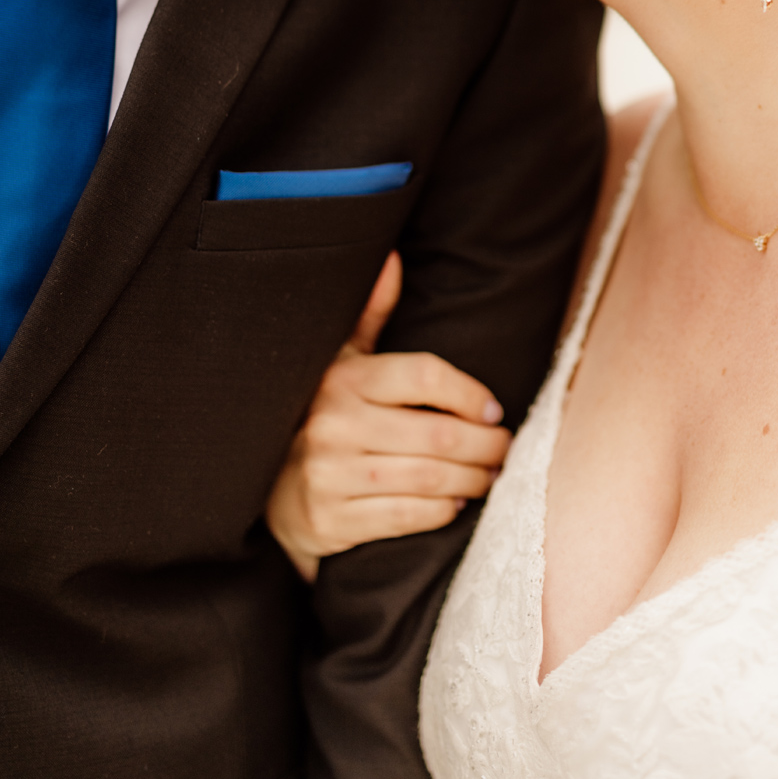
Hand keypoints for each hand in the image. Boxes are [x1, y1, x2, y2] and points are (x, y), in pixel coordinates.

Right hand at [267, 252, 511, 582]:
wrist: (274, 496)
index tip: (492, 410)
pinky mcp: (331, 519)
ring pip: (431, 478)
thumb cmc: (323, 418)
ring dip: (473, 479)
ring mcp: (330, 474)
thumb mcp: (339, 364)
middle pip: (439, 433)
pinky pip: (410, 516)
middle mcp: (332, 423)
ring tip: (489, 476)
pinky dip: (443, 511)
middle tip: (504, 449)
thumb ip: (368, 316)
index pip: (425, 375)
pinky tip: (454, 502)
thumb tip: (393, 259)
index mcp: (342, 379)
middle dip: (487, 446)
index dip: (470, 393)